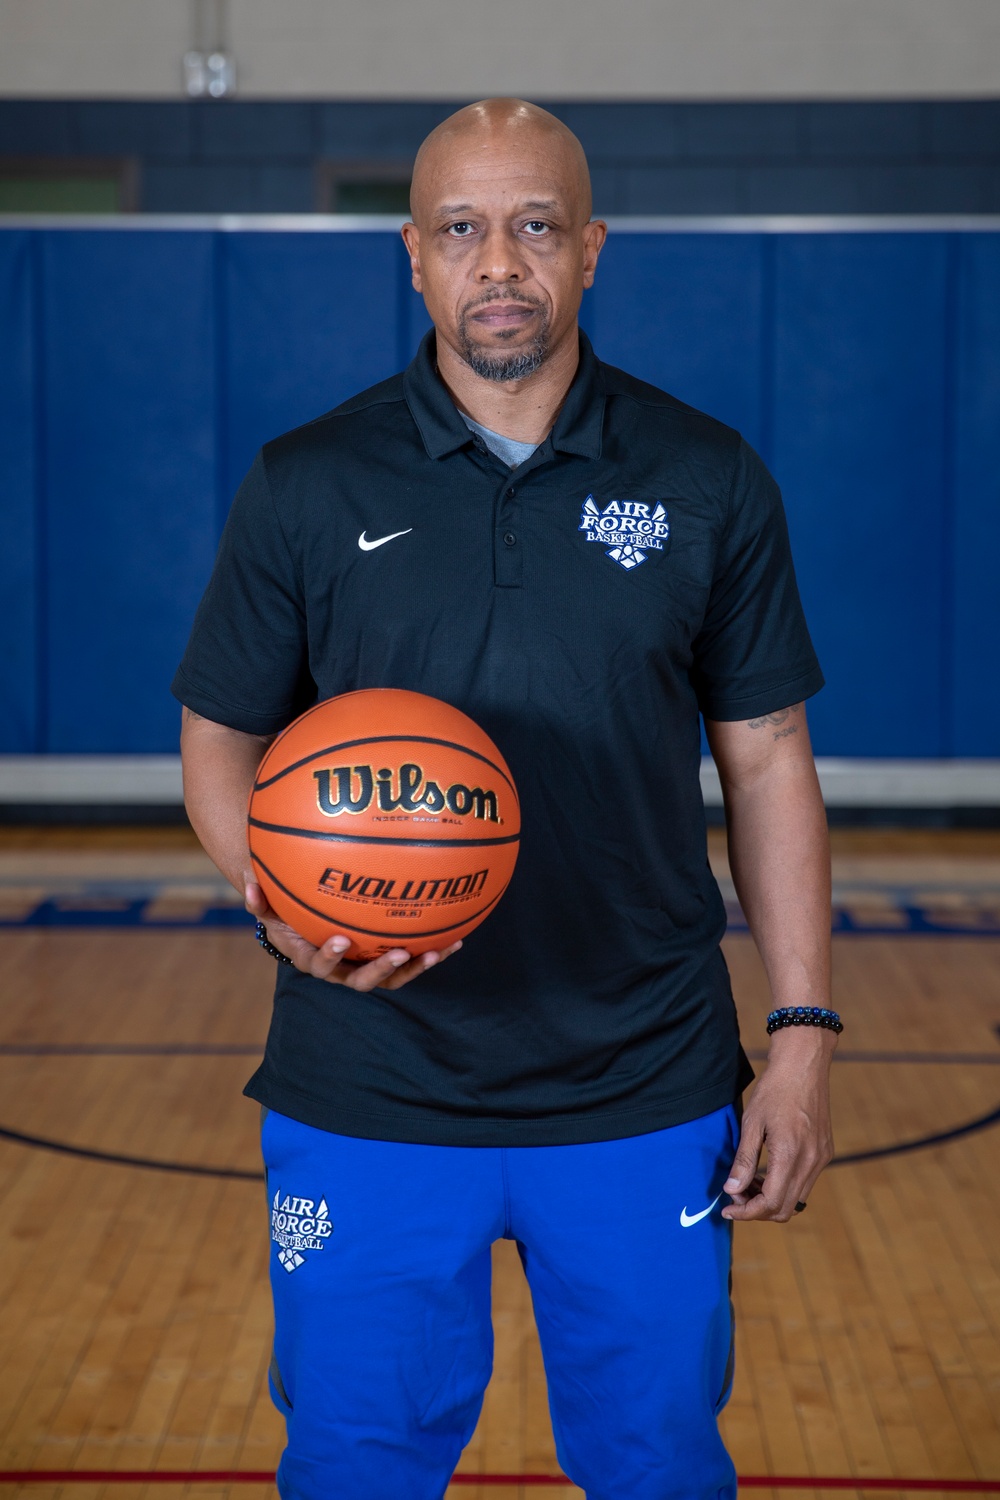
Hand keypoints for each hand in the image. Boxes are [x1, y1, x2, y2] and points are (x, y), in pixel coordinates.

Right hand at [245, 881, 461, 990]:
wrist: (309, 925)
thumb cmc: (287, 914)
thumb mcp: (270, 908)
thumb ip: (259, 899)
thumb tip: (248, 882)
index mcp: (314, 960)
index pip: (320, 965)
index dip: (330, 956)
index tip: (340, 938)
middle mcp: (344, 971)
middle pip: (364, 981)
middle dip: (382, 970)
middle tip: (398, 953)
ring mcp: (368, 969)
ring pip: (394, 978)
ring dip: (417, 967)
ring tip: (438, 951)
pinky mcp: (388, 962)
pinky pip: (413, 961)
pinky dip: (434, 952)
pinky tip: (458, 939)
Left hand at [721, 1025, 835, 1222]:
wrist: (803, 1065)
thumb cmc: (774, 1089)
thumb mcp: (751, 1122)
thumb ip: (744, 1160)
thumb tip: (732, 1190)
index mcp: (790, 1155)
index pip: (769, 1203)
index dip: (747, 1212)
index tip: (728, 1208)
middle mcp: (810, 1162)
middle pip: (784, 1209)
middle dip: (757, 1209)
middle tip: (735, 1195)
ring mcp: (821, 1158)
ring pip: (796, 1199)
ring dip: (771, 1199)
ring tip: (748, 1183)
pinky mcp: (824, 1152)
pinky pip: (804, 1183)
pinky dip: (784, 1186)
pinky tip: (766, 1172)